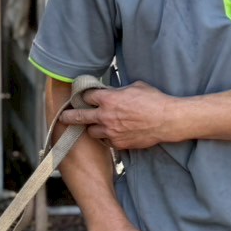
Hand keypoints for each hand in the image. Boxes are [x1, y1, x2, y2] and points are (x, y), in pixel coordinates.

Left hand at [59, 82, 184, 149]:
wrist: (167, 120)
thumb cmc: (154, 100)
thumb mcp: (134, 87)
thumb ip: (118, 91)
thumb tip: (112, 91)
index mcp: (108, 99)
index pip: (86, 97)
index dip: (85, 96)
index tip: (83, 97)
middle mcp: (105, 116)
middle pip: (79, 117)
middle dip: (69, 116)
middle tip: (63, 117)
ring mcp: (111, 132)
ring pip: (91, 132)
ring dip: (92, 128)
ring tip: (95, 126)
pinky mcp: (118, 143)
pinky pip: (106, 141)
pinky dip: (107, 137)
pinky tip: (112, 133)